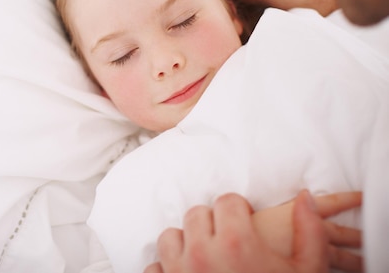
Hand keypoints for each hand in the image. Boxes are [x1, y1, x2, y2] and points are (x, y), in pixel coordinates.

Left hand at [144, 190, 353, 272]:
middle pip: (196, 214)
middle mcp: (202, 254)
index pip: (227, 201)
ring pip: (170, 236)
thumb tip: (305, 197)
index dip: (240, 211)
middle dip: (213, 223)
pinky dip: (167, 270)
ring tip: (206, 259)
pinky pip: (154, 268)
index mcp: (236, 244)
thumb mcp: (307, 272)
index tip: (245, 224)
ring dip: (186, 243)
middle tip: (229, 242)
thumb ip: (309, 231)